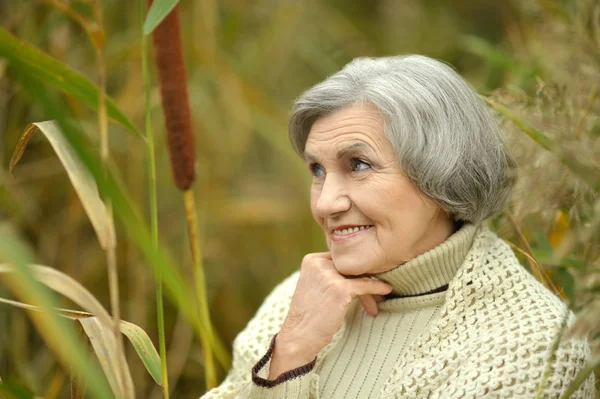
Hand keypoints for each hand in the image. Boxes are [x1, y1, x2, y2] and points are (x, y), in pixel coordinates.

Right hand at [268, 252, 391, 377]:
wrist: (299, 337)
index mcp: (312, 260)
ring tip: (376, 302)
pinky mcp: (340, 289)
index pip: (342, 259)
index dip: (353, 270)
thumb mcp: (315, 286)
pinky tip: (387, 290)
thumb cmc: (309, 315)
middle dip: (363, 280)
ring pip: (359, 276)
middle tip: (374, 295)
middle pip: (351, 266)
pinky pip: (366, 285)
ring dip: (370, 289)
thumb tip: (359, 269)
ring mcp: (329, 275)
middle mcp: (319, 263)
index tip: (364, 280)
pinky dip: (378, 288)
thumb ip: (330, 274)